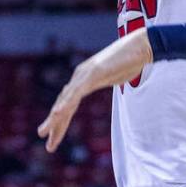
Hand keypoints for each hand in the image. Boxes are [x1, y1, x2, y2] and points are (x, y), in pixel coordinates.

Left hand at [38, 28, 153, 152]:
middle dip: (53, 124)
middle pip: (63, 104)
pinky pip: (77, 92)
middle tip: (45, 140)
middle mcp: (80, 76)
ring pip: (66, 100)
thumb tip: (113, 81)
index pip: (69, 104)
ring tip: (44, 132)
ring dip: (54, 118)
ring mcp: (86, 74)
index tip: (54, 138)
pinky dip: (66, 103)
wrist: (142, 46)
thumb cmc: (131, 60)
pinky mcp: (93, 72)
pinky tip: (57, 113)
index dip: (61, 121)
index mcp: (85, 79)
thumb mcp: (116, 76)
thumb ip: (108, 80)